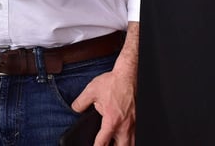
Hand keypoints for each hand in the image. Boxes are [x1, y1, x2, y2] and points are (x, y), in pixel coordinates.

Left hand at [71, 23, 137, 145]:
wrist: (129, 74)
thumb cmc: (113, 83)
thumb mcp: (91, 91)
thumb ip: (81, 102)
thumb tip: (75, 109)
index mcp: (112, 121)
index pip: (102, 143)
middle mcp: (125, 126)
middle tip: (106, 144)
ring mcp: (134, 124)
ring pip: (131, 144)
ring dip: (123, 144)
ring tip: (116, 142)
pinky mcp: (139, 120)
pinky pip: (137, 135)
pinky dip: (131, 138)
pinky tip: (125, 136)